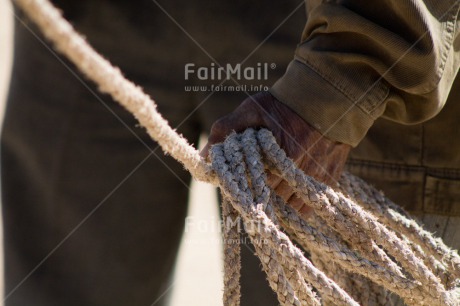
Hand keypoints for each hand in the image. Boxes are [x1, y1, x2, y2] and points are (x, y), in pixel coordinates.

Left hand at [201, 91, 350, 216]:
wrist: (325, 99)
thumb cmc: (283, 104)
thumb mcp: (251, 110)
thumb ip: (226, 130)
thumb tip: (205, 156)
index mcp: (277, 156)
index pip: (252, 186)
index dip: (241, 185)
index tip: (237, 179)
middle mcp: (297, 172)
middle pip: (269, 200)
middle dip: (257, 194)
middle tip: (253, 181)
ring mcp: (313, 179)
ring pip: (287, 207)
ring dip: (276, 201)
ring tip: (270, 185)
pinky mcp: (326, 182)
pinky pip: (305, 209)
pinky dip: (294, 205)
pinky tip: (287, 191)